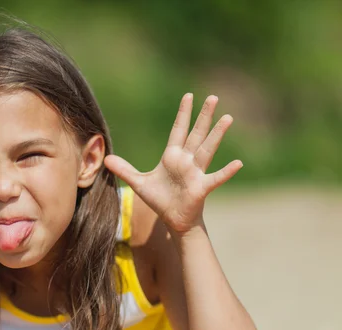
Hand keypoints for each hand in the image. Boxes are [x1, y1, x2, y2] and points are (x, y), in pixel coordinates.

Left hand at [104, 94, 241, 233]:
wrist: (173, 219)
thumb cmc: (161, 200)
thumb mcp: (139, 183)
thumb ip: (124, 170)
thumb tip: (105, 159)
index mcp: (172, 157)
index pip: (178, 130)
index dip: (183, 114)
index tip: (189, 96)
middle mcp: (186, 161)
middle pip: (196, 134)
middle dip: (203, 116)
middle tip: (213, 97)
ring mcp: (196, 173)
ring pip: (207, 150)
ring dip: (217, 134)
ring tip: (227, 117)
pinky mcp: (201, 187)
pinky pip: (215, 178)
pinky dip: (226, 171)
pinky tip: (238, 163)